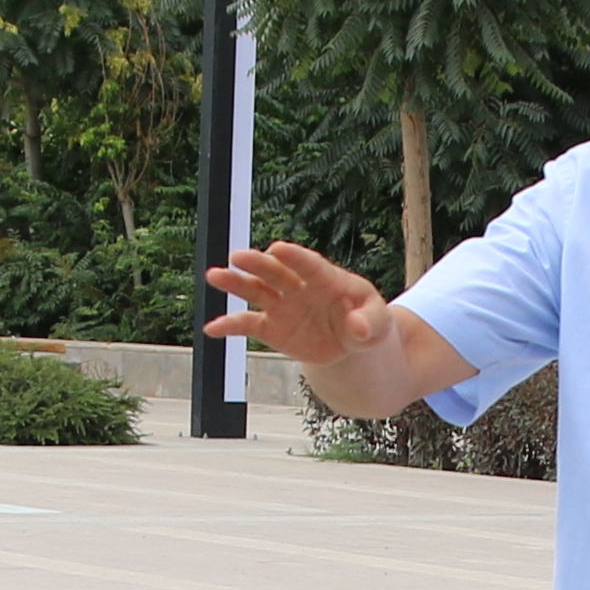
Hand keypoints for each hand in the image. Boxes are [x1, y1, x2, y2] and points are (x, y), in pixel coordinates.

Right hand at [200, 239, 396, 374]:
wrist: (350, 341)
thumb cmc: (366, 322)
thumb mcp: (377, 324)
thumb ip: (370, 323)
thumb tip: (357, 328)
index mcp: (327, 279)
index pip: (310, 265)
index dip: (295, 257)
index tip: (277, 248)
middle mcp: (298, 287)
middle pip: (276, 271)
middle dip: (258, 264)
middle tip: (238, 256)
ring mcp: (282, 305)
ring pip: (255, 290)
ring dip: (235, 283)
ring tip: (214, 276)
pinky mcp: (271, 327)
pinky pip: (248, 324)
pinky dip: (230, 325)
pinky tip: (212, 328)